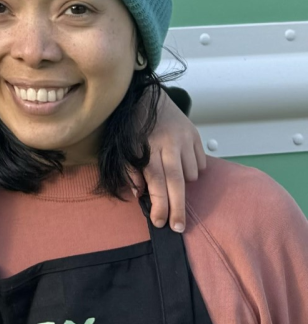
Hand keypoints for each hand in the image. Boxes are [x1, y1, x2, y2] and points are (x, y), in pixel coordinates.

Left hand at [140, 89, 205, 231]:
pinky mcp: (195, 135)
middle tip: (179, 228)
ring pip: (191, 174)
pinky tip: (181, 162)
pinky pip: (200, 163)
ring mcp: (185, 139)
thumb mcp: (123, 147)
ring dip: (183, 183)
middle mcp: (169, 143)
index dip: (159, 204)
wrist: (146, 95)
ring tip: (171, 176)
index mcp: (148, 147)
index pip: (156, 182)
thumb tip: (139, 194)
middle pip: (177, 183)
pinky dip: (193, 169)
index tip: (159, 222)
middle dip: (178, 208)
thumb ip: (130, 171)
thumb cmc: (132, 125)